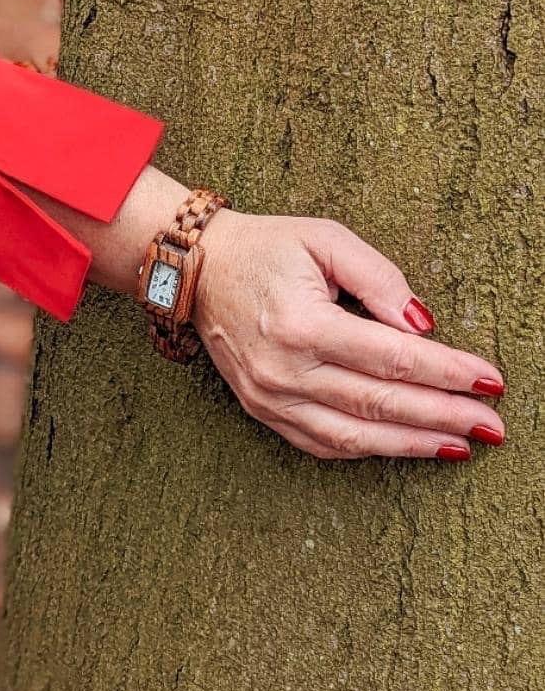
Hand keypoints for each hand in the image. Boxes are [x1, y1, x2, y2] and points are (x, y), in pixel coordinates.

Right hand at [193, 211, 504, 461]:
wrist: (197, 270)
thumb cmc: (266, 248)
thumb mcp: (325, 239)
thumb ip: (379, 278)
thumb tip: (424, 325)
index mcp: (302, 323)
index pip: (393, 358)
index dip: (447, 372)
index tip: (489, 380)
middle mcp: (285, 370)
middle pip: (382, 403)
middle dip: (444, 415)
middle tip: (493, 425)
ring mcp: (271, 398)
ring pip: (355, 437)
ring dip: (414, 444)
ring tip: (461, 445)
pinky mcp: (263, 411)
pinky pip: (323, 444)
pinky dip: (369, 451)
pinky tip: (406, 447)